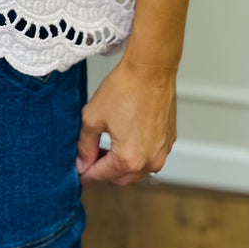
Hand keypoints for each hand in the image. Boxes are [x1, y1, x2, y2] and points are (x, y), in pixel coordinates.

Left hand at [75, 56, 176, 185]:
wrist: (151, 69)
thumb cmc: (124, 88)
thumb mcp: (93, 116)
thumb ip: (85, 144)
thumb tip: (82, 163)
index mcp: (129, 159)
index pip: (101, 175)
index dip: (86, 172)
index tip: (78, 170)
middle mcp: (150, 162)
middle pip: (120, 178)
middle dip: (104, 170)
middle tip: (90, 155)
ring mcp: (162, 152)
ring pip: (137, 170)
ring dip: (122, 163)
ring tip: (107, 144)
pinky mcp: (169, 141)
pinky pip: (150, 156)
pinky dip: (137, 153)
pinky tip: (126, 135)